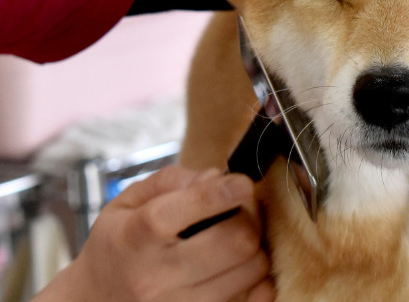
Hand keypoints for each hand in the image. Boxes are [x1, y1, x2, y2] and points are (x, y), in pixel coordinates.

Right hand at [34, 166, 273, 301]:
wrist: (93, 300)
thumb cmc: (118, 243)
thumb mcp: (128, 201)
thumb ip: (173, 180)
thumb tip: (217, 177)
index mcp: (135, 236)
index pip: (187, 210)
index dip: (224, 192)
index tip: (242, 182)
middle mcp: (156, 275)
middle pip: (236, 241)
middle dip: (249, 217)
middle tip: (242, 209)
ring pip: (251, 270)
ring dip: (255, 246)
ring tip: (236, 236)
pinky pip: (248, 296)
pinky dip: (255, 277)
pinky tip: (240, 265)